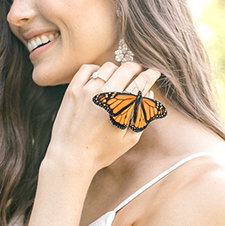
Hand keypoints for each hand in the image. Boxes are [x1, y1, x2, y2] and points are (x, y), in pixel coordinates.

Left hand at [47, 60, 162, 173]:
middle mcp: (104, 95)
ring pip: (108, 67)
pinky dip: (96, 69)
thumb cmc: (102, 152)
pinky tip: (99, 77)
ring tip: (118, 77)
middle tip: (139, 72)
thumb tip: (148, 92)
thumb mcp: (129, 139)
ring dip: (117, 70)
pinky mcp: (72, 90)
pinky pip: (87, 69)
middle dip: (136, 68)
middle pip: (126, 69)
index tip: (154, 72)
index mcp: (121, 108)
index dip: (151, 75)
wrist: (70, 157)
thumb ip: (142, 115)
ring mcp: (86, 91)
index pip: (141, 82)